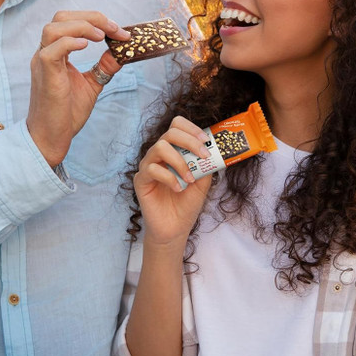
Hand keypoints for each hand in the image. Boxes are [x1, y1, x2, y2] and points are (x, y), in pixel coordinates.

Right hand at [26, 10, 129, 167]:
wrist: (52, 138)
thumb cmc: (66, 113)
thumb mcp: (91, 84)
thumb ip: (104, 67)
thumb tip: (122, 52)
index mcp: (55, 53)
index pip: (70, 21)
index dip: (96, 20)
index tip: (120, 31)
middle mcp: (45, 53)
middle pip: (61, 17)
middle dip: (91, 17)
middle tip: (114, 29)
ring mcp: (42, 63)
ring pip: (53, 28)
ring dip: (81, 26)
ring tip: (101, 36)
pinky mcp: (45, 75)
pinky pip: (51, 50)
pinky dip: (70, 43)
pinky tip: (87, 46)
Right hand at [134, 117, 213, 248]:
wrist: (175, 229)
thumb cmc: (187, 204)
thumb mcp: (203, 182)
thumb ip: (206, 165)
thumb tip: (215, 149)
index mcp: (174, 150)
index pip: (177, 126)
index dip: (191, 128)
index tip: (206, 140)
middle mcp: (159, 154)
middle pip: (170, 132)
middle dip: (190, 141)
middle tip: (203, 155)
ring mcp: (148, 166)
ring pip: (160, 147)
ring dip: (180, 162)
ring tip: (190, 179)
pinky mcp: (141, 180)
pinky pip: (152, 169)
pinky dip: (169, 177)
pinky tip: (178, 188)